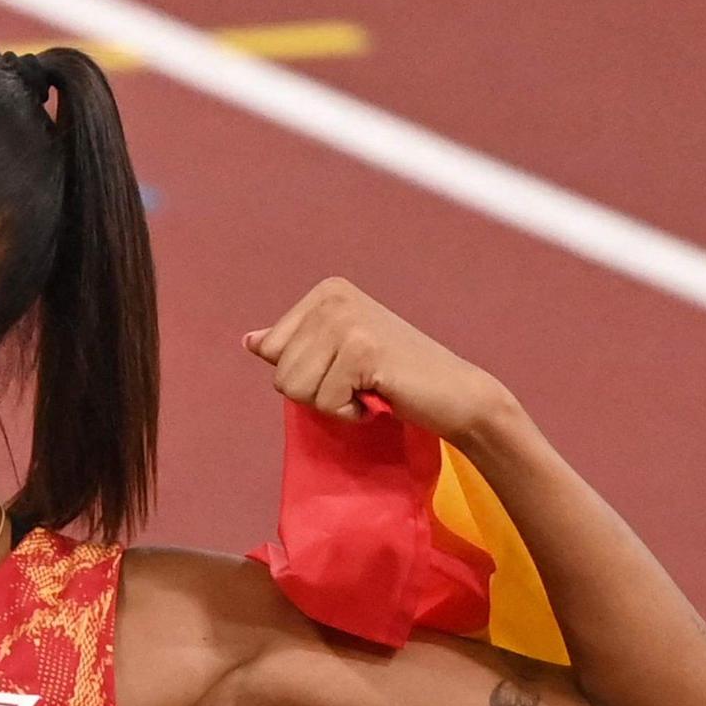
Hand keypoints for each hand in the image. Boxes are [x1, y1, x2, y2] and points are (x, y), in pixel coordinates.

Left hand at [243, 277, 517, 442]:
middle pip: (279, 372)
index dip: (303, 373)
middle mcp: (333, 298)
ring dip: (332, 403)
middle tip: (360, 381)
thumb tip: (249, 340)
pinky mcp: (362, 350)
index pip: (269, 349)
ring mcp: (347, 321)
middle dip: (315, 391)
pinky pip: (324, 403)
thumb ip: (295, 345)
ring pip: (295, 389)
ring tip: (368, 387)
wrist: (455, 394)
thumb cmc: (395, 377)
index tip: (345, 367)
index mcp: (325, 292)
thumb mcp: (337, 352)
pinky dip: (350, 413)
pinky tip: (379, 396)